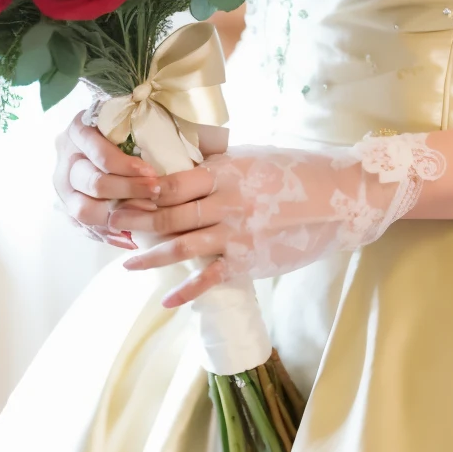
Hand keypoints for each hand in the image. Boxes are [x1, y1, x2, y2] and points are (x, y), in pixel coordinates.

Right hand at [52, 109, 233, 248]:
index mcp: (81, 128)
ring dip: (116, 217)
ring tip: (146, 219)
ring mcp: (64, 184)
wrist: (109, 138)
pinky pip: (82, 228)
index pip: (99, 151)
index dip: (125, 166)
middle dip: (126, 192)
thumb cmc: (138, 127)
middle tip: (156, 196)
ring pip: (82, 209)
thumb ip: (170, 122)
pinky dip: (107, 235)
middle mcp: (66, 156)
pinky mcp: (68, 206)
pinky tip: (132, 239)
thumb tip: (216, 138)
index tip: (153, 174)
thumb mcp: (148, 117)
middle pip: (90, 182)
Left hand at [122, 135, 444, 304]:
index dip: (141, 190)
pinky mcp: (250, 260)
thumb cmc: (296, 171)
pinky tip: (168, 301)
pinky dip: (186, 291)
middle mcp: (225, 202)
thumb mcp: (253, 156)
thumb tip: (186, 150)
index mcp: (223, 172)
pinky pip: (210, 278)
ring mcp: (236, 234)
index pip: (169, 182)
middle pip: (167, 214)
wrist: (340, 198)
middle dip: (135, 221)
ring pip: (181, 246)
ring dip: (151, 256)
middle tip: (111, 225)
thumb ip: (218, 159)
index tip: (121, 193)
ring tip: (128, 262)